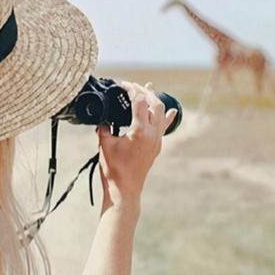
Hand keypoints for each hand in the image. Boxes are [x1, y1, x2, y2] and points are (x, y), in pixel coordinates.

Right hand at [96, 82, 176, 213]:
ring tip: (150, 88)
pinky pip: (164, 127)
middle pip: (154, 103)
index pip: (139, 101)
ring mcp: (157, 140)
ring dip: (154, 99)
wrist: (125, 190)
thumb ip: (104, 128)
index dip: (131, 89)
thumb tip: (102, 118)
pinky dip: (166, 116)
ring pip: (161, 113)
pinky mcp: (157, 146)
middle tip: (132, 85)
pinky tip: (172, 111)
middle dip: (144, 91)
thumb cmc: (113, 169)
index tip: (123, 84)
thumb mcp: (104, 145)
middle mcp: (152, 133)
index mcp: (140, 130)